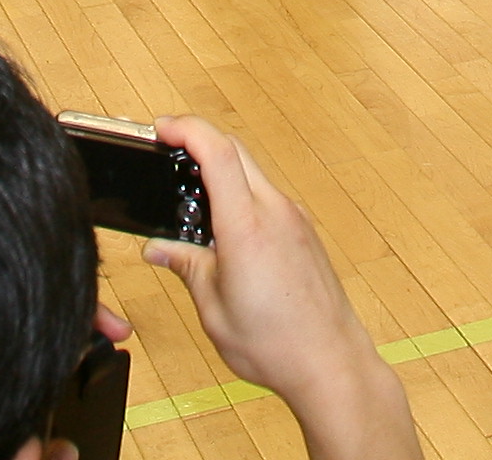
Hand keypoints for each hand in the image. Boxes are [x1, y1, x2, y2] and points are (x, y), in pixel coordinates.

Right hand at [145, 119, 415, 459]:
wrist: (331, 363)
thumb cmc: (277, 345)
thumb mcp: (214, 309)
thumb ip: (186, 268)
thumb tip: (160, 249)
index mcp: (247, 227)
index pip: (217, 152)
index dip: (186, 129)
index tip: (162, 129)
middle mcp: (276, 213)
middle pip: (236, 151)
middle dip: (199, 142)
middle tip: (170, 152)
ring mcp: (295, 220)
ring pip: (254, 173)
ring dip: (222, 171)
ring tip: (193, 200)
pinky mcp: (305, 233)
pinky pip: (268, 198)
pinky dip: (243, 196)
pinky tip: (226, 229)